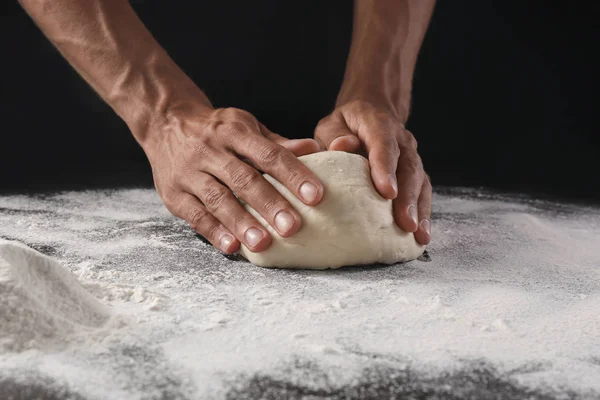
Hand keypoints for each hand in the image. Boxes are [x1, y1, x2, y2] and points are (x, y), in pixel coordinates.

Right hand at [144, 104, 322, 253]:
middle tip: (293, 227)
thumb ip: (276, 144)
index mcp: (234, 131)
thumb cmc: (217, 131)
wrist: (164, 123)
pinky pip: (195, 215)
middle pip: (243, 179)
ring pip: (217, 199)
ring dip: (241, 222)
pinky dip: (214, 232)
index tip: (315, 195)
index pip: (268, 154)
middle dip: (269, 204)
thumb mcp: (245, 127)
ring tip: (263, 243)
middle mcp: (210, 150)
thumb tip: (314, 148)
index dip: (293, 174)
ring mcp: (189, 172)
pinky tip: (232, 247)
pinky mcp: (173, 194)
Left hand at [314, 100, 430, 244]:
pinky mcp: (416, 171)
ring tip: (417, 233)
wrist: (372, 112)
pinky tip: (421, 233)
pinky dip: (423, 212)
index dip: (386, 168)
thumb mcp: (332, 125)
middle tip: (405, 223)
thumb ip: (333, 136)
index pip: (384, 144)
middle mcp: (401, 139)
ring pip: (420, 181)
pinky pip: (423, 190)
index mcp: (378, 124)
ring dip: (419, 208)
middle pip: (408, 167)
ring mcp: (411, 155)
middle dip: (408, 197)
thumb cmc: (346, 125)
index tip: (387, 192)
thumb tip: (341, 146)